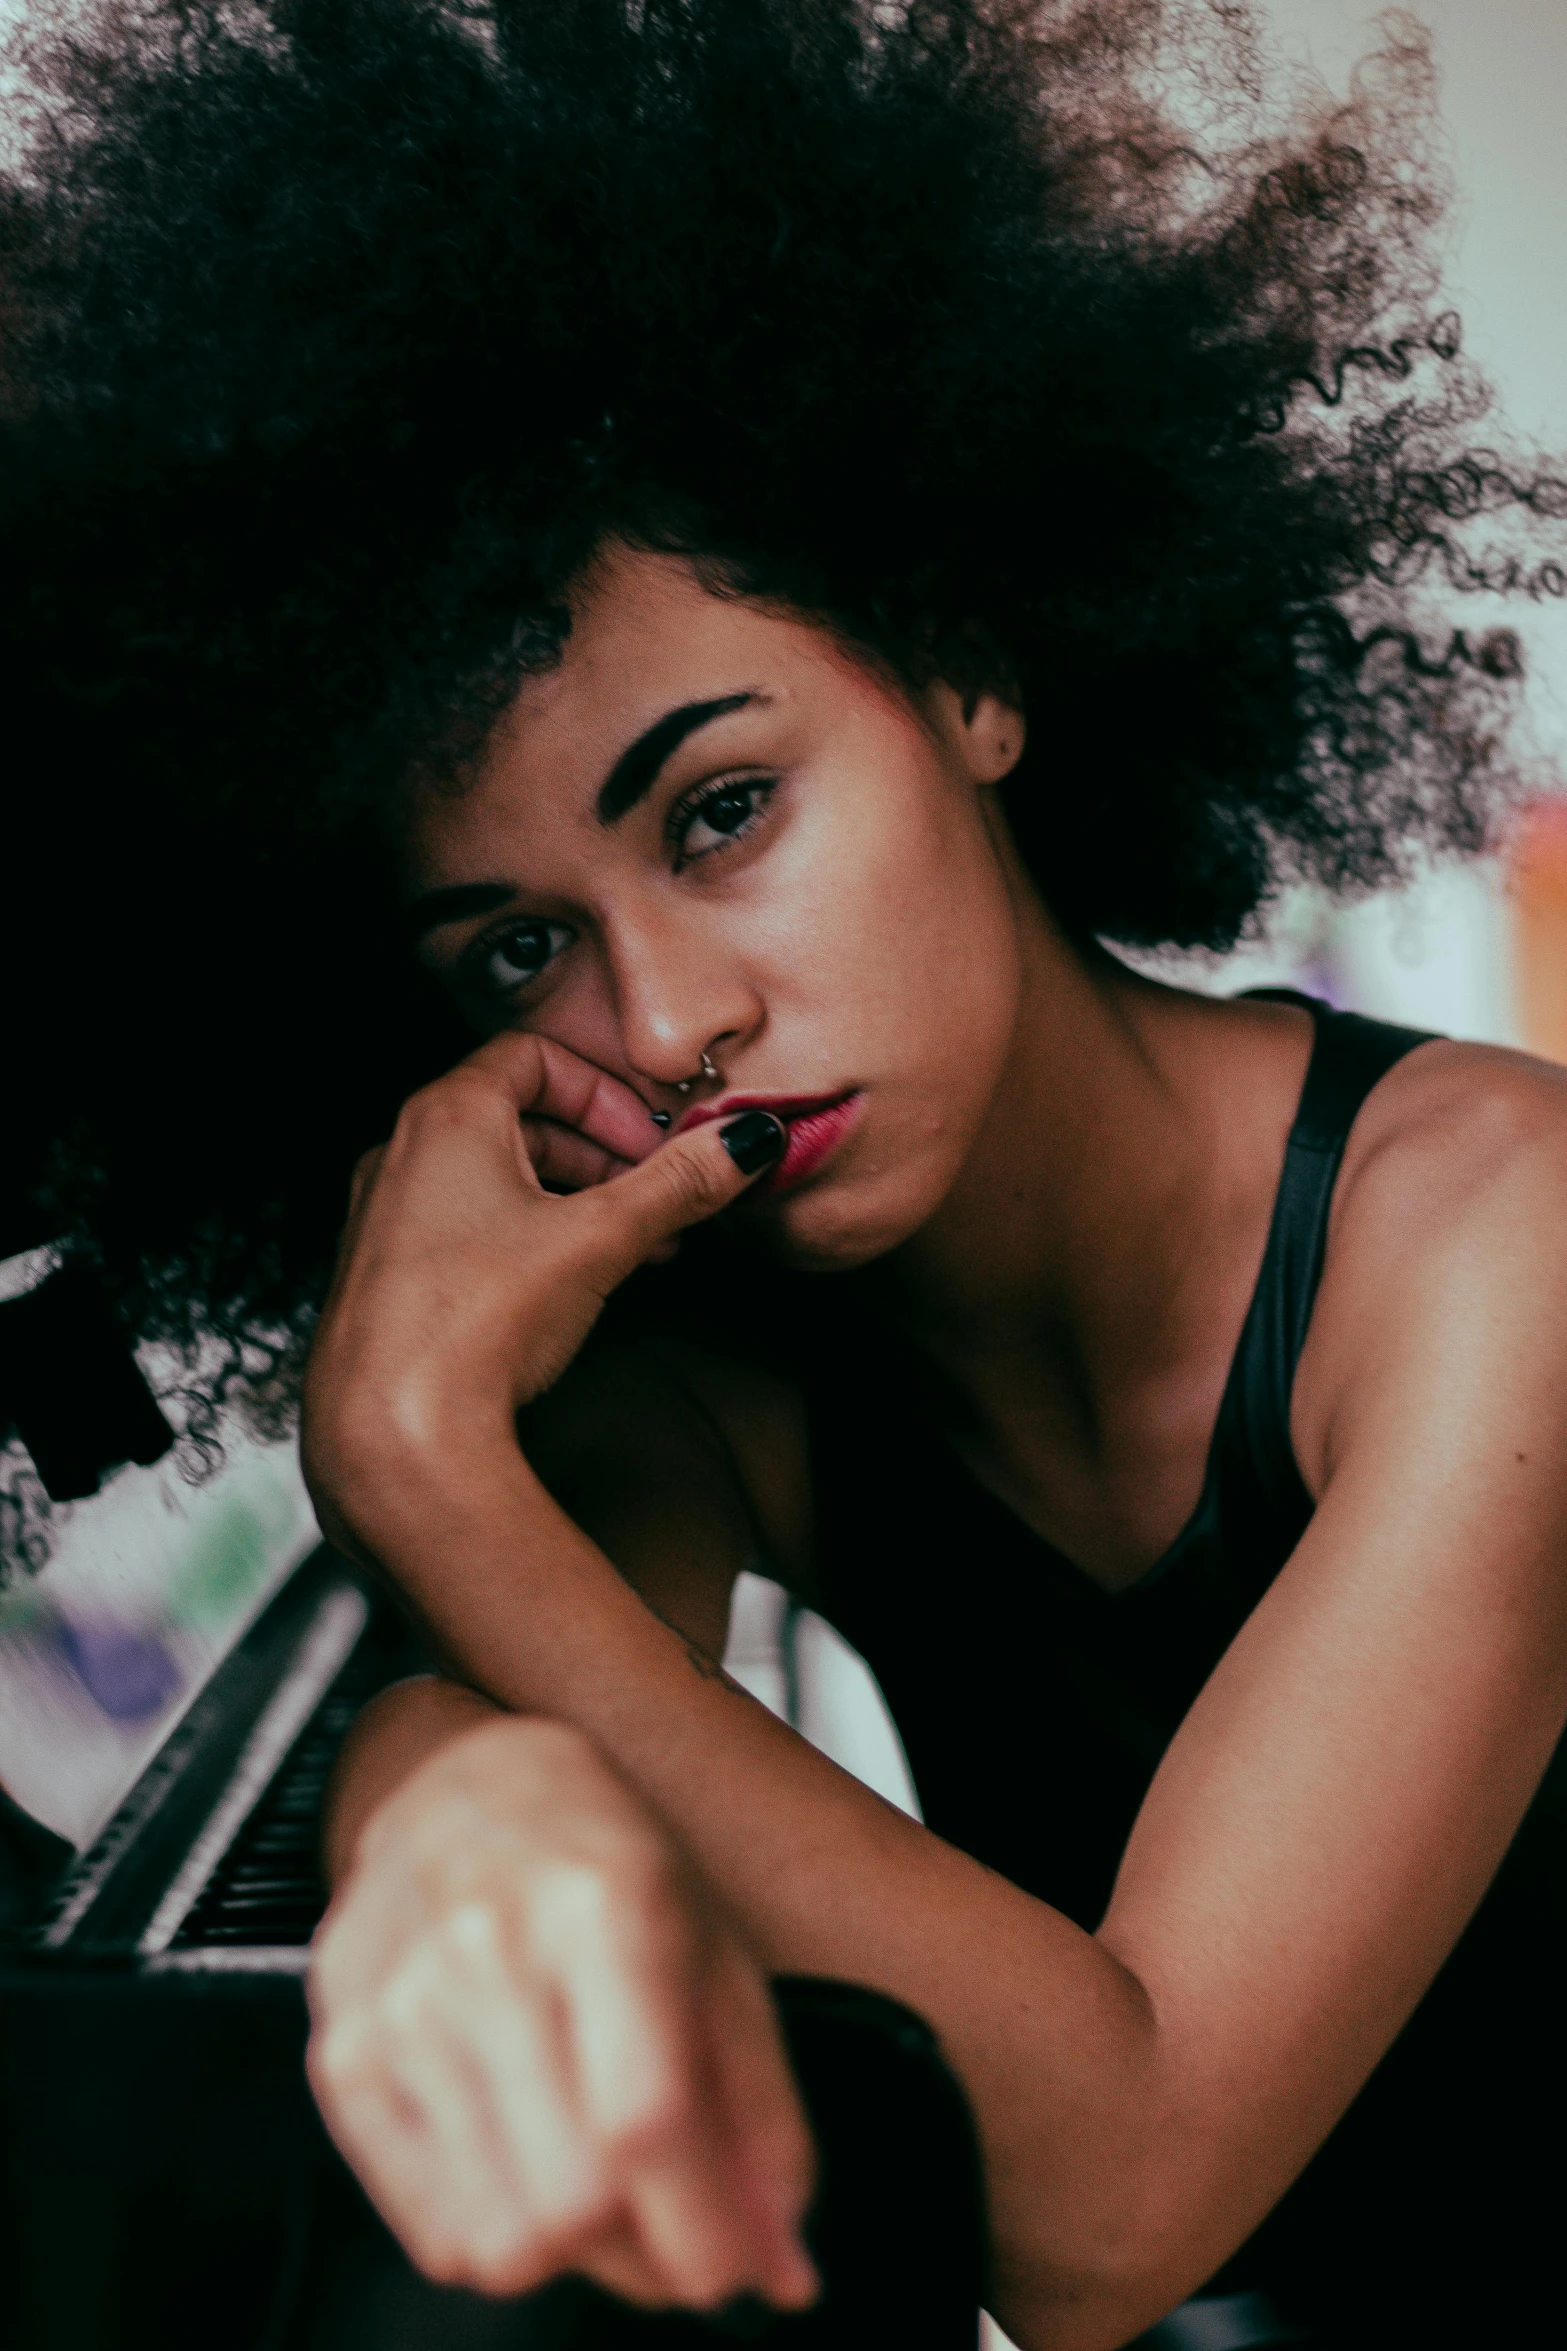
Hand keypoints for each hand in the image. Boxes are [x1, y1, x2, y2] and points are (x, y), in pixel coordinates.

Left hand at [300, 1032, 781, 1555]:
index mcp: (446, 1118)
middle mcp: (403, 1155)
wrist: (396, 1435)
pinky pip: (470, 1228)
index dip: (605, 1090)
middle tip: (656, 1189)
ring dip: (575, 1198)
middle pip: (519, 1117)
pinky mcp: (388, 1278)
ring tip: (637, 1243)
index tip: (651, 1135)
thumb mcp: (601, 1240)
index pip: (532, 1055)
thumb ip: (679, 1184)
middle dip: (602, 1151)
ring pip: (497, 1177)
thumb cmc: (475, 1323)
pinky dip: (532, 1235)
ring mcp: (387, 1218)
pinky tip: (580, 1283)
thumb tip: (743, 1144)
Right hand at [308, 1710, 818, 2309]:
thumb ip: (759, 2110)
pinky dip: (496, 2230)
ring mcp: (401, 2008)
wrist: (463, 1784)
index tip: (734, 2267)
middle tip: (666, 2215)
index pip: (646, 2120)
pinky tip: (520, 2158)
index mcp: (601, 1907)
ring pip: (500, 2238)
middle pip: (570, 2201)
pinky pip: (433, 2232)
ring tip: (593, 2177)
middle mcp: (488, 1952)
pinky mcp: (344, 2058)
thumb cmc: (605, 1864)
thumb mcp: (715, 1951)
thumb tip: (782, 2260)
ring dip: (571, 2248)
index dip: (701, 2227)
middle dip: (643, 2250)